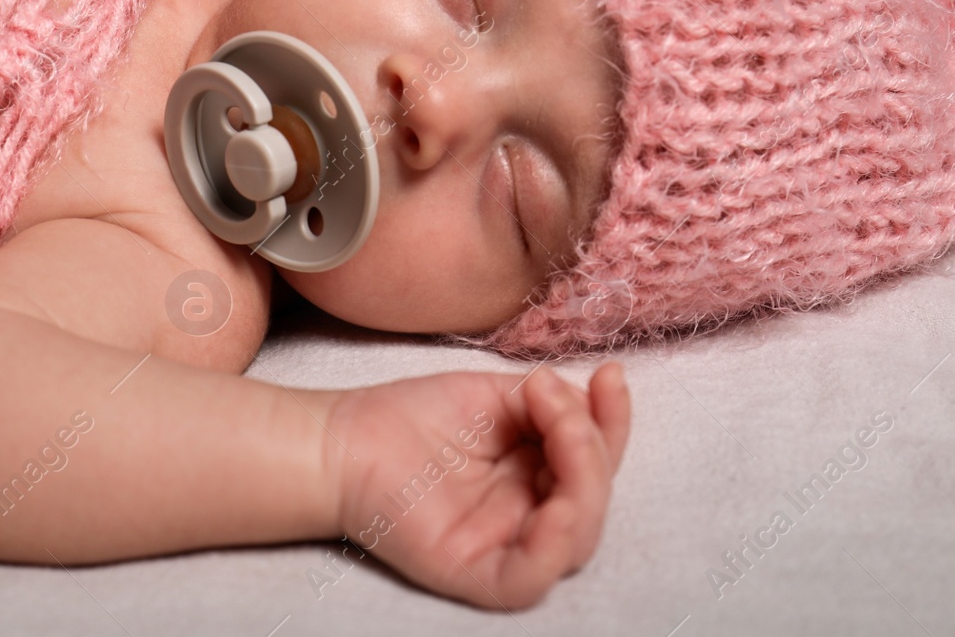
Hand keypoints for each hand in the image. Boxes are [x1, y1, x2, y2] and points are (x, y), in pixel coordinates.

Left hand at [323, 362, 629, 609]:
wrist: (343, 438)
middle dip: (592, 443)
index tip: (609, 376)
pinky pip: (528, 578)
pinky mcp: (473, 574)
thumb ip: (548, 405)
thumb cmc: (410, 418)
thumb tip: (589, 398)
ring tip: (557, 425)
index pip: (594, 461)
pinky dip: (554, 546)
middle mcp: (526, 516)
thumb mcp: (494, 396)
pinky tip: (556, 504)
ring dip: (583, 478)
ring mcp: (501, 547)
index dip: (611, 423)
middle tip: (555, 399)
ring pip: (575, 540)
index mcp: (535, 476)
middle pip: (592, 500)